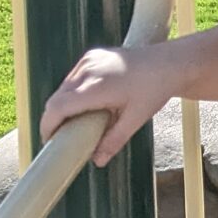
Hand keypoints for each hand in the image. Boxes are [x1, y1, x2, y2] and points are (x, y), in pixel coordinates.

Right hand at [39, 43, 173, 167]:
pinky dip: (73, 92)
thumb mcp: (136, 119)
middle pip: (57, 99)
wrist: (169, 63)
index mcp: (97, 87)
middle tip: (63, 137)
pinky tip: (86, 103)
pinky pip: (73, 77)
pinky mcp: (92, 55)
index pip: (58, 107)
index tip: (49, 141)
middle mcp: (88, 70)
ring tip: (76, 122)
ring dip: (63, 105)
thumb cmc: (155, 90)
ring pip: (63, 88)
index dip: (48, 126)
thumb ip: (114, 140)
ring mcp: (89, 60)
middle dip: (55, 119)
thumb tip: (97, 162)